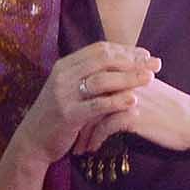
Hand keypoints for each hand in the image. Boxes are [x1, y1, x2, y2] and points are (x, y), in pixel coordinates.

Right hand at [13, 43, 156, 171]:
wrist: (33, 140)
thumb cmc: (58, 114)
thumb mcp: (70, 89)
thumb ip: (89, 75)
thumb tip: (120, 63)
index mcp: (66, 65)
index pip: (100, 49)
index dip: (125, 50)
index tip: (146, 55)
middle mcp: (63, 75)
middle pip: (103, 60)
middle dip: (133, 61)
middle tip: (155, 65)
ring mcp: (64, 94)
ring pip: (102, 80)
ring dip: (129, 78)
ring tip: (150, 79)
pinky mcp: (68, 114)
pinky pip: (97, 105)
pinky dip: (117, 102)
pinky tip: (134, 101)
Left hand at [76, 75, 189, 157]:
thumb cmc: (172, 110)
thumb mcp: (149, 91)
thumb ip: (128, 86)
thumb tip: (108, 92)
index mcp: (128, 71)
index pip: (93, 79)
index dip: (80, 98)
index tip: (73, 114)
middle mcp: (125, 81)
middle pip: (88, 95)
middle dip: (76, 116)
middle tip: (68, 131)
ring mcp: (128, 97)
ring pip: (92, 112)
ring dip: (82, 132)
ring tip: (77, 146)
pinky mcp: (133, 115)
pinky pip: (104, 128)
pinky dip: (95, 140)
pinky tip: (92, 149)